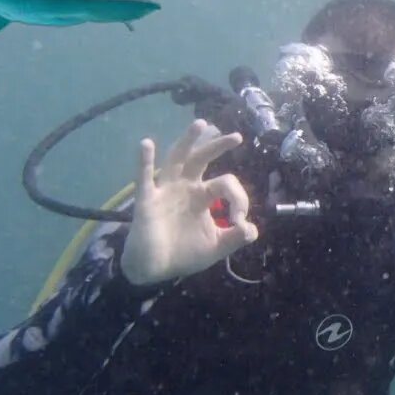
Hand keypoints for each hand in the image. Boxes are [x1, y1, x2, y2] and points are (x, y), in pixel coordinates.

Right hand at [121, 120, 257, 285]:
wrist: (154, 269)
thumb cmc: (183, 254)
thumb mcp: (216, 247)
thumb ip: (235, 238)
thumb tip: (251, 229)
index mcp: (203, 196)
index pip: (226, 184)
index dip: (239, 199)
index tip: (240, 222)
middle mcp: (185, 188)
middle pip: (202, 160)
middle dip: (218, 146)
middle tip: (237, 137)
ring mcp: (165, 191)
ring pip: (176, 159)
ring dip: (187, 141)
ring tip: (201, 124)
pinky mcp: (147, 201)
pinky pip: (143, 178)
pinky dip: (144, 161)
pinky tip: (146, 144)